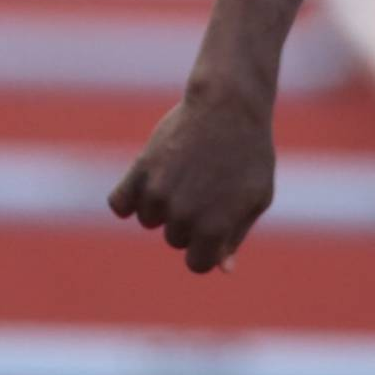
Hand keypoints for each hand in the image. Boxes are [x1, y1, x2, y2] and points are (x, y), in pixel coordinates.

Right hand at [108, 86, 275, 273]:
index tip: (216, 224)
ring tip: (185, 174)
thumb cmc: (249, 153)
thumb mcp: (255, 199)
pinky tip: (147, 183)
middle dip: (190, 221)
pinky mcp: (140, 169)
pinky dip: (128, 198)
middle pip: (175, 239)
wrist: (228, 106)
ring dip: (163, 205)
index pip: (197, 263)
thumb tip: (223, 268)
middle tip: (207, 187)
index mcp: (214, 230)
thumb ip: (235, 236)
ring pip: (149, 219)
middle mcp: (183, 216)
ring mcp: (158, 193)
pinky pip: (118, 203)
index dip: (208, 246)